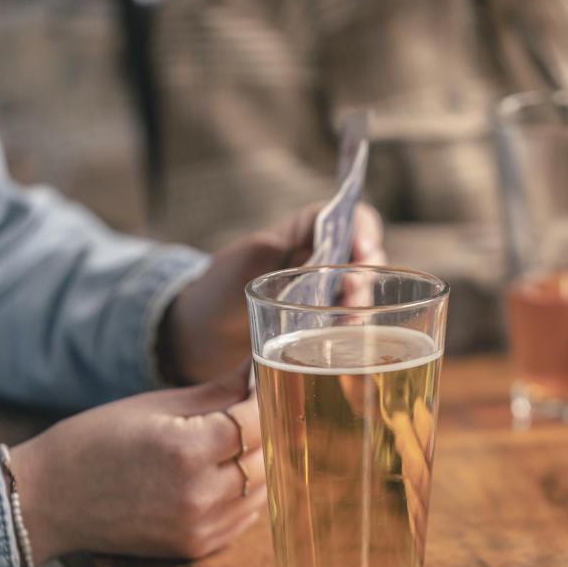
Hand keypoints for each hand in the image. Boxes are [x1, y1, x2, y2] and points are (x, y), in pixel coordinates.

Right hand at [10, 363, 265, 562]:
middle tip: (258, 410)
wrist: (47, 500)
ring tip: (240, 442)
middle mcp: (198, 494)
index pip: (256, 421)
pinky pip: (244, 518)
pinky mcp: (195, 548)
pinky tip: (226, 475)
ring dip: (259, 464)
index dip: (265, 400)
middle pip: (265, 457)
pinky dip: (245, 494)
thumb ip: (217, 392)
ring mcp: (198, 527)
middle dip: (266, 431)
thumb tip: (258, 368)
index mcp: (186, 450)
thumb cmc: (96, 442)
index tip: (266, 386)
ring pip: (262, 490)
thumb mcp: (155, 406)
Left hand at [165, 203, 385, 383]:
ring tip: (348, 326)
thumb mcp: (250, 259)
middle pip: (366, 261)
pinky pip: (350, 326)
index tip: (362, 254)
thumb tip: (327, 258)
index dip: (365, 232)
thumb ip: (287, 252)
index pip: (352, 219)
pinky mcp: (325, 328)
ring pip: (363, 296)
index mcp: (308, 231)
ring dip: (362, 310)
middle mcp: (326, 261)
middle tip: (352, 298)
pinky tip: (345, 348)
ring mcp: (328, 296)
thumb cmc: (221, 287)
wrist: (201, 335)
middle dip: (366, 279)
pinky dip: (352, 335)